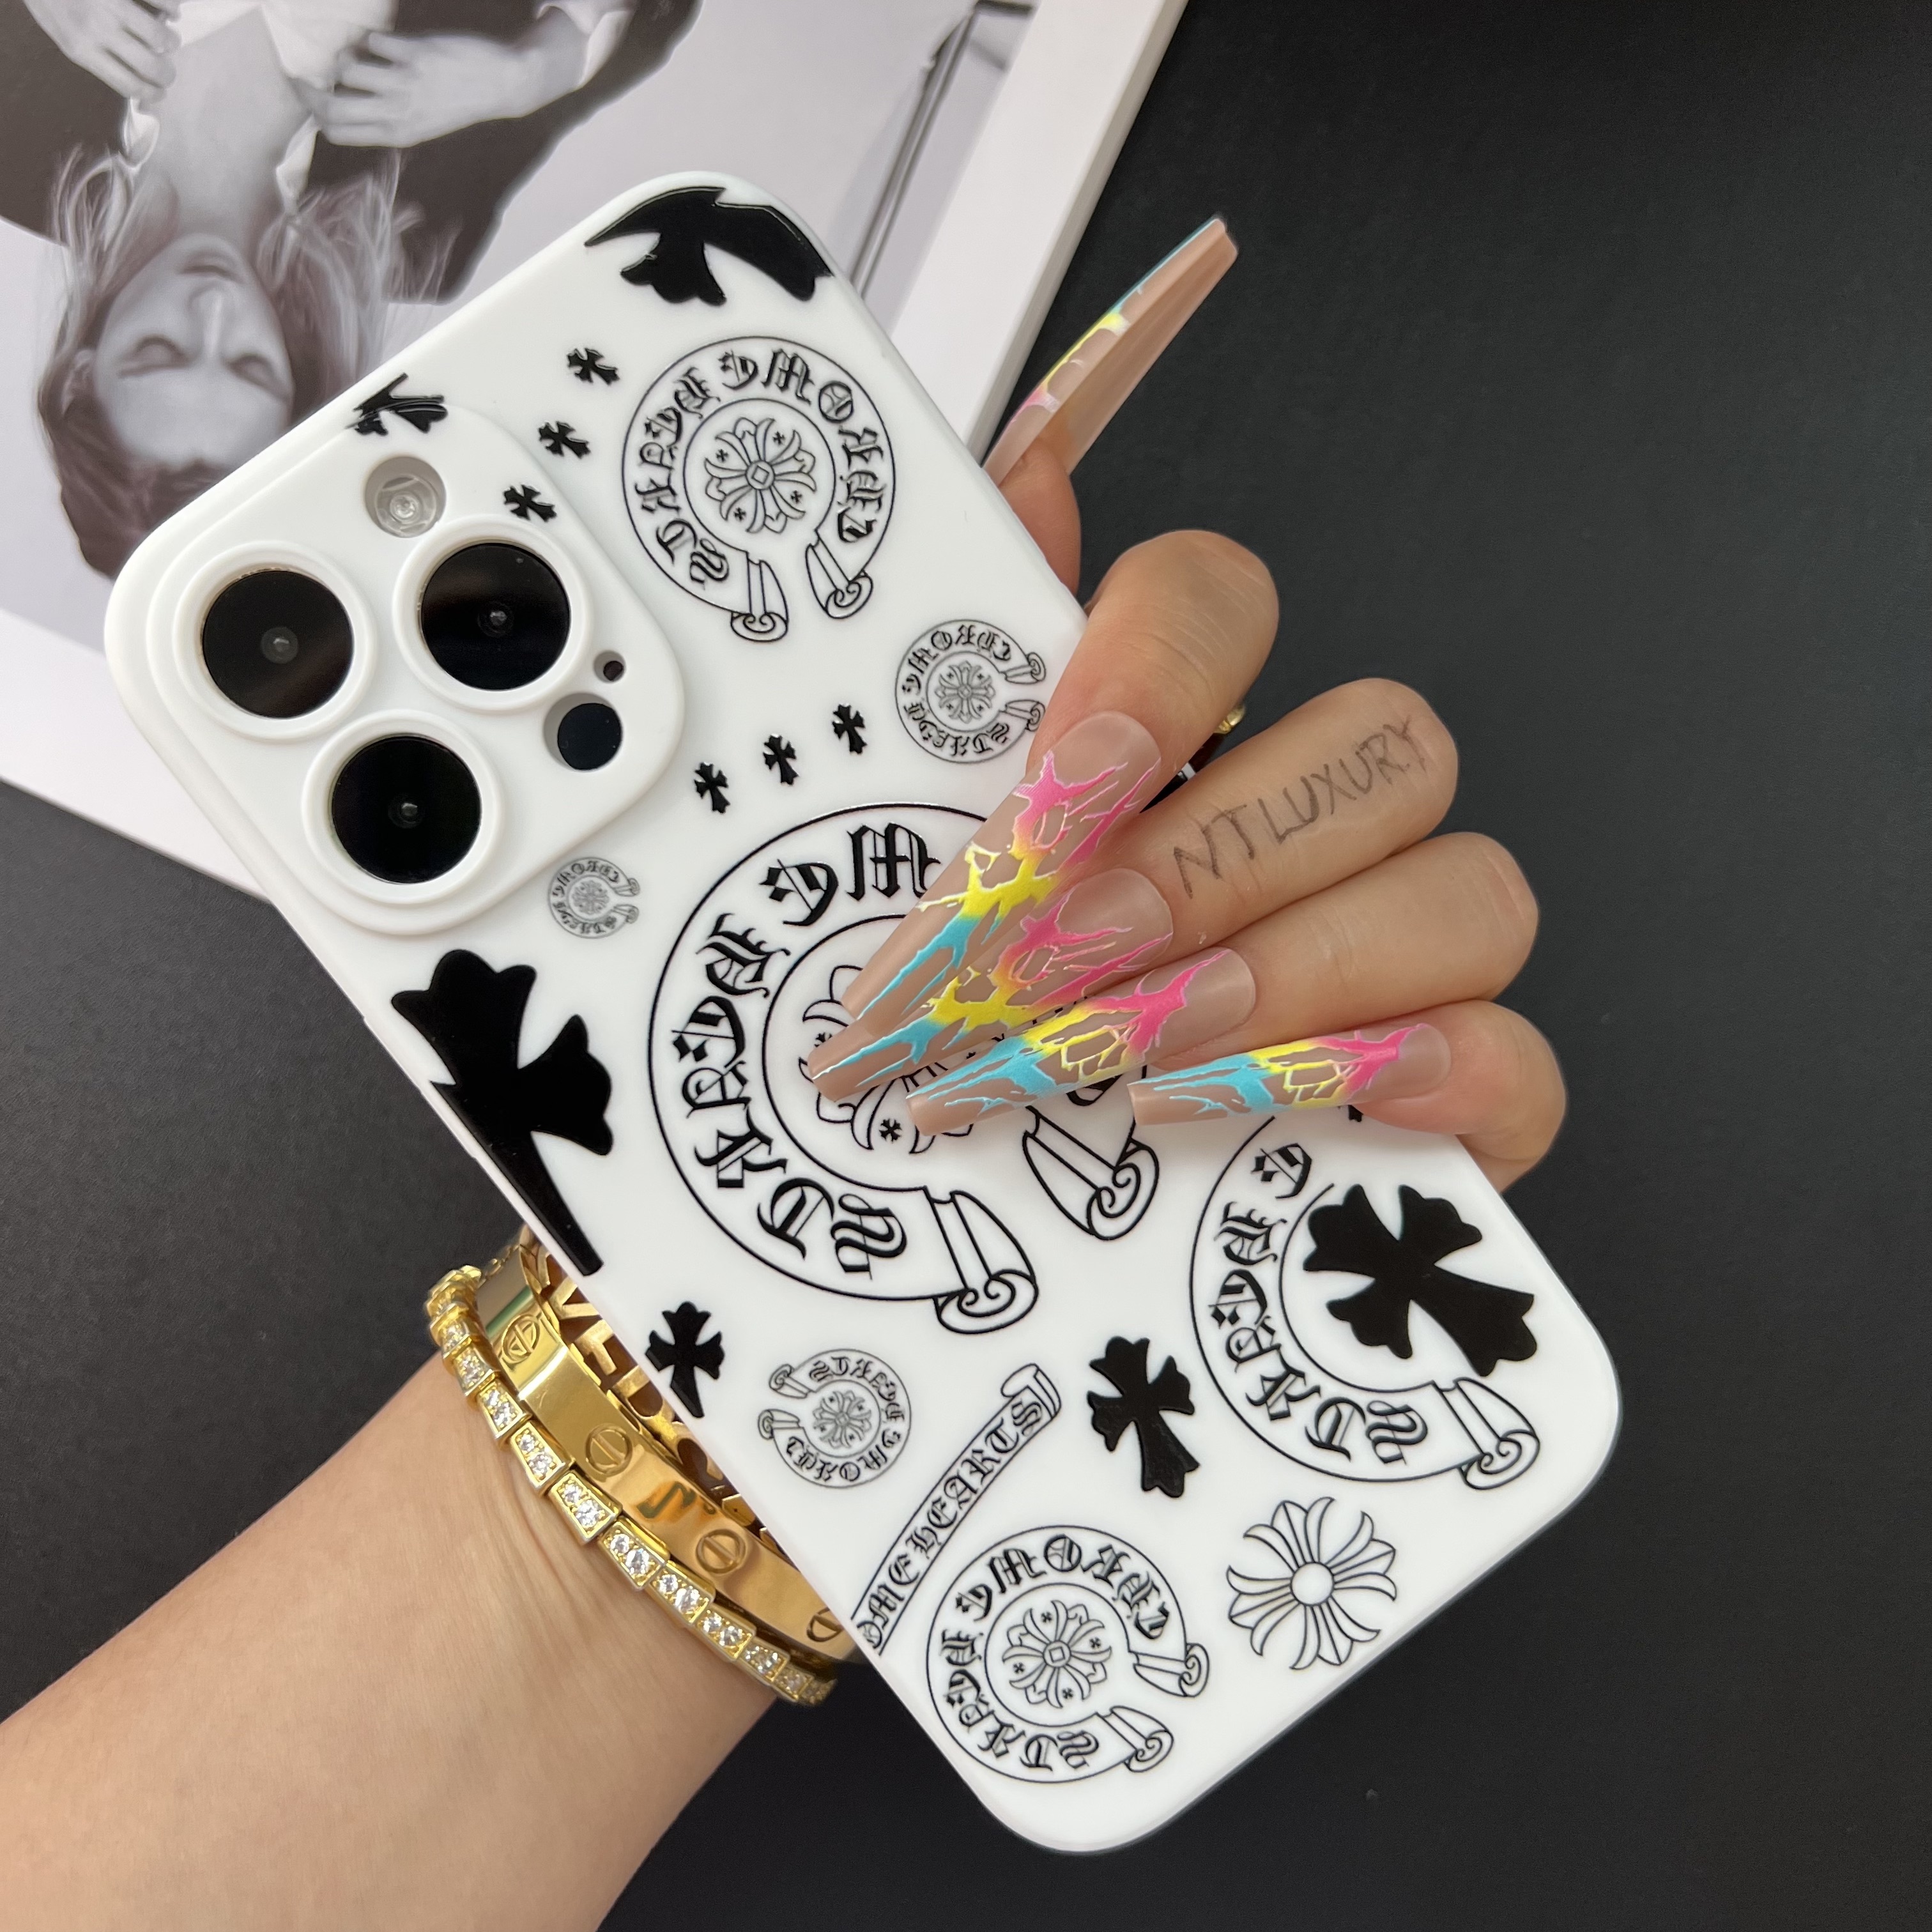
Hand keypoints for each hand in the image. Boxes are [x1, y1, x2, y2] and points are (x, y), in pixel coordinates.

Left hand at [23, 0, 178, 101]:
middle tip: (167, 69)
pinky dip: (172, 7)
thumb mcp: (62, 34)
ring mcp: (111, 4)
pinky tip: (171, 10)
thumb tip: (131, 75)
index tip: (159, 92)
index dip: (152, 94)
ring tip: (169, 38)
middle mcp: (98, 30)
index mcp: (81, 49)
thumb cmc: (48, 0)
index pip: (130, 85)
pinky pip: (160, 0)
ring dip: (171, 41)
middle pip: (151, 66)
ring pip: (159, 36)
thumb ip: (93, 54)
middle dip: (167, 73)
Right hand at [296, 23, 581, 148]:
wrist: (501, 84)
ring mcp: (407, 85)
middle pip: (333, 108)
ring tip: (355, 54)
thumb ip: (385, 119)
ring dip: (341, 57)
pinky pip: (372, 41)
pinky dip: (370, 38)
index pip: (338, 134)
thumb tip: (343, 108)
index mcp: (398, 135)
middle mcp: (399, 114)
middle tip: (301, 73)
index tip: (311, 98)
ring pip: (346, 70)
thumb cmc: (456, 103)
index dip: (316, 116)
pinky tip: (383, 43)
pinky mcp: (415, 55)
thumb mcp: (421, 125)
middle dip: (308, 90)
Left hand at [814, 446, 1563, 1189]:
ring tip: (1137, 1054)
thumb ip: (977, 647)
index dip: (1150, 672)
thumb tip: (1027, 467)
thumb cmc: (981, 1006)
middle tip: (1057, 962)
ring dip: (1297, 971)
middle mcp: (1325, 817)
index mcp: (1193, 731)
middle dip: (1205, 863)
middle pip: (1374, 744)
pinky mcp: (1464, 1093)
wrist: (1018, 1192)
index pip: (1221, 599)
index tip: (1046, 793)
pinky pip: (1518, 1059)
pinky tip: (1274, 1107)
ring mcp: (1415, 951)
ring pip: (1468, 887)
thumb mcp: (933, 832)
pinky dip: (1417, 1083)